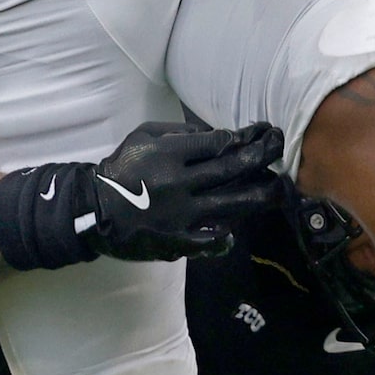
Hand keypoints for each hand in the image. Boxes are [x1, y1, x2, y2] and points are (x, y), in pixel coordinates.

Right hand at [0, 121, 286, 271]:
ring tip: (281, 187)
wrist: (94, 210)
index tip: (260, 132)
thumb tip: (220, 136)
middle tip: (280, 144)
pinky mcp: (176, 241)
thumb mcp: (145, 136)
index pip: (218, 143)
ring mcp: (181, 215)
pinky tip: (234, 231)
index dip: (244, 136)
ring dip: (261, 194)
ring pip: (232, 204)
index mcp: (169, 155)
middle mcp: (179, 184)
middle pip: (232, 168)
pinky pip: (210, 242)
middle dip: (262, 154)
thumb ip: (181, 133)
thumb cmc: (123, 167)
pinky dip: (223, 238)